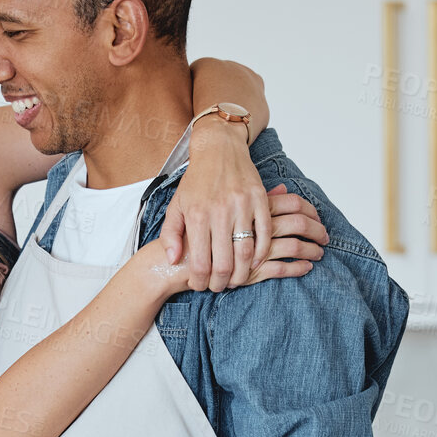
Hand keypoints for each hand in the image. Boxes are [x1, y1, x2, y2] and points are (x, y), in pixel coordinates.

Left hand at [163, 121, 325, 289]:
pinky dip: (262, 253)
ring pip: (246, 253)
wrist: (219, 149)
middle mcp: (220, 211)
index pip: (200, 261)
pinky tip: (254, 262)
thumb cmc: (196, 181)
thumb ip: (171, 234)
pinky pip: (265, 234)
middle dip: (221, 282)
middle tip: (219, 287)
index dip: (200, 280)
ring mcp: (242, 205)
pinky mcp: (260, 199)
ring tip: (236, 279)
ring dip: (243, 273)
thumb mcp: (176, 206)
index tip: (200, 286)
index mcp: (197, 215)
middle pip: (224, 263)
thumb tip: (172, 260)